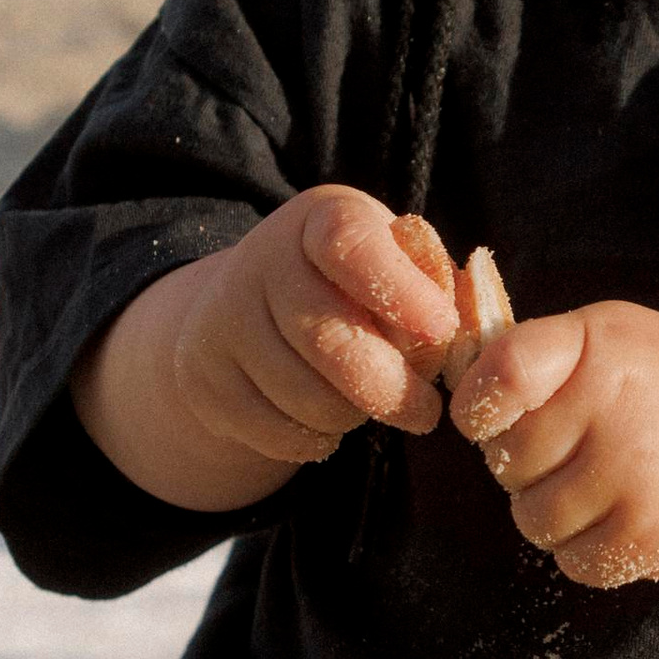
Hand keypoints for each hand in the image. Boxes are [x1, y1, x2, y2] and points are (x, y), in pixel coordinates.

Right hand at [141, 186, 459, 473]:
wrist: (251, 313)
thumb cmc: (355, 288)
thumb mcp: (397, 266)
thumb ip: (433, 290)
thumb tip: (455, 330)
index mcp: (320, 220)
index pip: (350, 243)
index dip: (400, 289)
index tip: (441, 330)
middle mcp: (261, 261)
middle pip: (330, 340)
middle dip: (391, 387)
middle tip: (425, 411)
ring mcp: (222, 320)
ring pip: (306, 398)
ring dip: (355, 415)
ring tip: (367, 401)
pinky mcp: (202, 380)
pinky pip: (277, 433)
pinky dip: (317, 439)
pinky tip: (326, 416)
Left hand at [448, 301, 658, 588]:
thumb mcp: (615, 337)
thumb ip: (541, 354)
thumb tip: (459, 393)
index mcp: (598, 345)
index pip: (500, 375)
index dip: (481, 406)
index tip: (489, 419)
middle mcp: (614, 405)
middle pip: (508, 461)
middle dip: (529, 465)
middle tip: (578, 452)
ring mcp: (632, 474)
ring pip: (533, 519)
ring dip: (556, 513)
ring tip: (604, 487)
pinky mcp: (648, 535)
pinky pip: (573, 562)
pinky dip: (589, 551)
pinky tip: (624, 519)